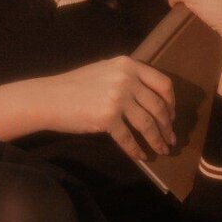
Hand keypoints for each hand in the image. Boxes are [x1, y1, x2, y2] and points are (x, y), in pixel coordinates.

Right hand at [46, 55, 175, 162]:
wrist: (49, 97)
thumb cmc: (75, 85)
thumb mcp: (105, 71)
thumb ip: (127, 77)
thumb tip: (150, 97)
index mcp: (128, 65)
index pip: (163, 84)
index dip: (171, 102)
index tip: (172, 116)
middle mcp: (126, 79)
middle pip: (158, 106)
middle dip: (167, 126)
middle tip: (170, 139)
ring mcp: (117, 98)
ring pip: (148, 124)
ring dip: (157, 140)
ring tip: (161, 150)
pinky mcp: (107, 118)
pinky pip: (128, 138)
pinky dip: (136, 150)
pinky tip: (140, 157)